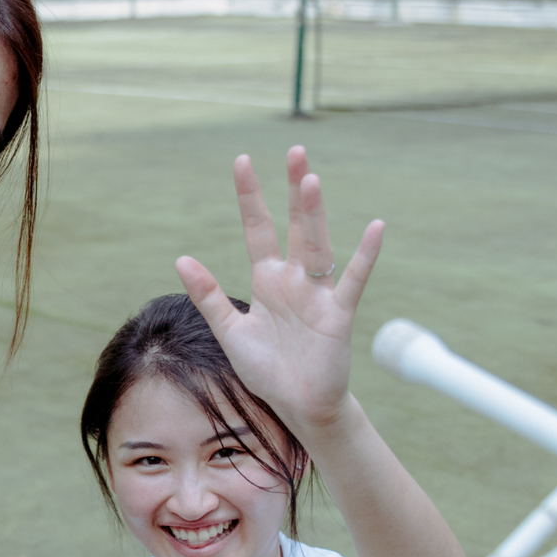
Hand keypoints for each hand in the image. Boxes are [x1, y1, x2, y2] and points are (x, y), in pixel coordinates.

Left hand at [174, 146, 383, 435]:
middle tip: (295, 150)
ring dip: (313, 214)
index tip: (242, 161)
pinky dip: (364, 256)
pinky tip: (374, 228)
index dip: (250, 198)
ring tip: (311, 180)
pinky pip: (353, 281)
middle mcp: (294, 280)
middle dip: (292, 191)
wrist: (296, 406)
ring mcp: (317, 295)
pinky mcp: (338, 315)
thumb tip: (181, 259)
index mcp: (267, 281)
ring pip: (316, 246)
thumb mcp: (230, 331)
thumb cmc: (267, 369)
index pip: (257, 230)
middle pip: (292, 227)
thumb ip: (209, 296)